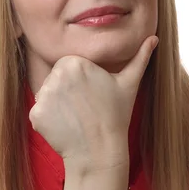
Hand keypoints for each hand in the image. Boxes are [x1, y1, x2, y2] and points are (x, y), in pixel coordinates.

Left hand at [29, 36, 158, 168]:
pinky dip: (48, 121)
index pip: (68, 66)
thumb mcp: (128, 84)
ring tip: (76, 117)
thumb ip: (139, 58)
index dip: (80, 82)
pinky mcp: (35, 115)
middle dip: (66, 92)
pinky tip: (66, 127)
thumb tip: (153, 38)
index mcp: (73, 62)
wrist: (99, 151)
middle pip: (55, 79)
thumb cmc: (116, 116)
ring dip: (57, 106)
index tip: (91, 95)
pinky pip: (39, 113)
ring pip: (46, 96)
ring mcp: (42, 96)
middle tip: (85, 108)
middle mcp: (54, 75)